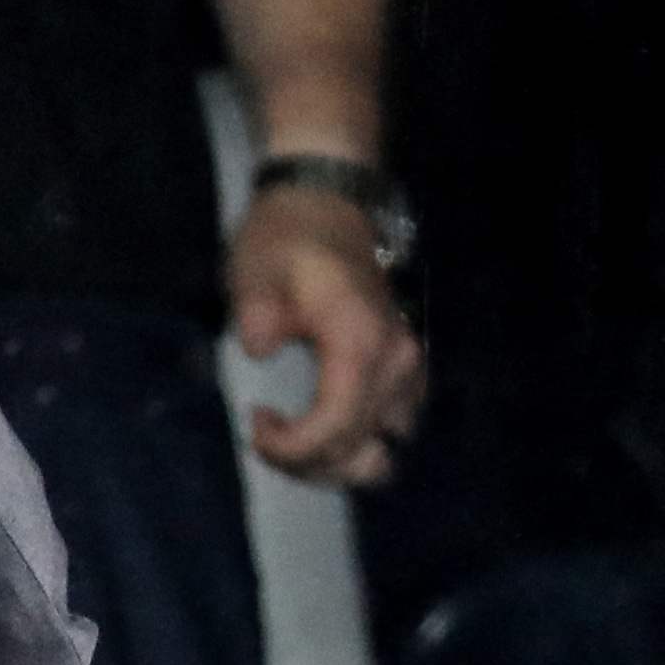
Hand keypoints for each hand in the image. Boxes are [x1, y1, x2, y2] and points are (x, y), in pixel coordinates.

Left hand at [230, 180, 423, 486]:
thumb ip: (258, 317)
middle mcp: (397, 364)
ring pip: (381, 452)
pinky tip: (318, 426)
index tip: (255, 425)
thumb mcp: (257, 273)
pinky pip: (390, 431)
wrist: (325, 203)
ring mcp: (409, 369)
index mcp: (361, 344)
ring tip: (294, 439)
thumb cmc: (287, 239)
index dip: (291, 449)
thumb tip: (262, 351)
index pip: (337, 429)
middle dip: (305, 460)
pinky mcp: (407, 372)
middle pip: (360, 453)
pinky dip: (354, 444)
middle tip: (265, 433)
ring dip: (334, 461)